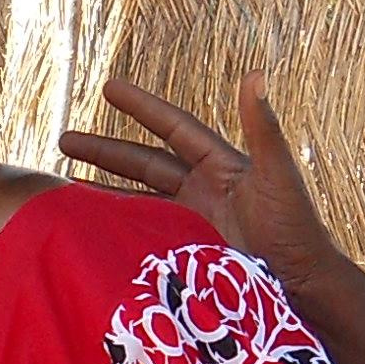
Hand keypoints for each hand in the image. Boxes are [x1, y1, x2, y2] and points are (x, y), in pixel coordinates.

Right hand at [57, 77, 343, 290]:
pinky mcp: (184, 254)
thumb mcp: (278, 176)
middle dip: (105, 151)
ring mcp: (190, 223)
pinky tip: (89, 231)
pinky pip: (142, 236)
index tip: (109, 86)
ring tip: (62, 188)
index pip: (173, 128)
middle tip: (63, 140)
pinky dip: (116, 230)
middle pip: (144, 163)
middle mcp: (201, 191)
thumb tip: (254, 74)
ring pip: (137, 201)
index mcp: (221, 166)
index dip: (142, 107)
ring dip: (102, 191)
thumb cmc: (296, 229)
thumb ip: (262, 128)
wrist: (301, 289)